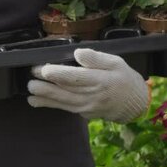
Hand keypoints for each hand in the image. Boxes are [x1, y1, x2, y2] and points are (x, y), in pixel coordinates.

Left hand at [27, 48, 148, 122]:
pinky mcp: (84, 113)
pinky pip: (65, 108)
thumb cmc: (124, 79)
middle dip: (46, 86)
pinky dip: (50, 105)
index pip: (76, 77)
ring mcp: (87, 106)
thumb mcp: (116, 62)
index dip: (58, 74)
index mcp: (100, 80)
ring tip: (30, 92)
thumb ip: (96, 58)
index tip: (43, 70)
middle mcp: (92, 95)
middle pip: (66, 91)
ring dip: (45, 98)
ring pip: (63, 102)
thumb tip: (78, 53)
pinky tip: (36, 101)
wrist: (135, 105)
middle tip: (31, 79)